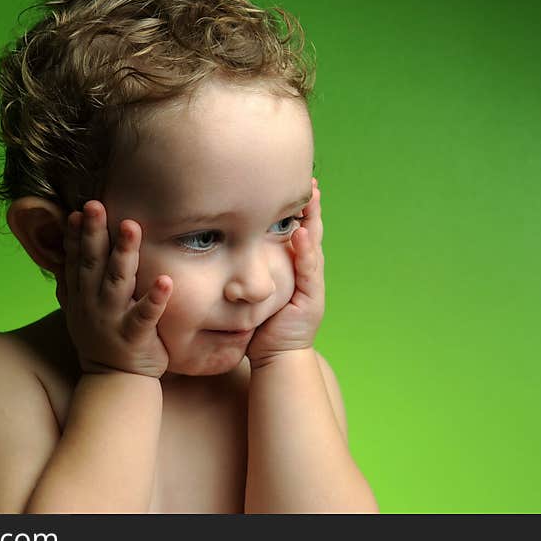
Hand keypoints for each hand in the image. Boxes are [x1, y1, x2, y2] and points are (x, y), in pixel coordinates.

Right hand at [55, 200, 173, 377]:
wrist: (113, 382)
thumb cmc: (102, 339)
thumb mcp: (79, 309)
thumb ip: (73, 280)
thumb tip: (65, 248)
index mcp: (81, 296)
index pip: (76, 260)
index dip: (76, 235)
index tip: (79, 210)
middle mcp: (93, 304)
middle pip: (93, 263)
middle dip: (94, 233)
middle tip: (96, 204)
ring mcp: (112, 320)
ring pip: (118, 282)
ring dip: (124, 254)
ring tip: (132, 227)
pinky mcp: (134, 336)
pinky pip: (145, 315)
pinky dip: (155, 299)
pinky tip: (166, 281)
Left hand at [247, 178, 324, 367]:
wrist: (277, 358)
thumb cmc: (262, 328)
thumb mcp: (255, 293)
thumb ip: (249, 273)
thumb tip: (227, 252)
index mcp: (296, 270)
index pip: (300, 233)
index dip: (299, 211)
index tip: (295, 185)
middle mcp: (308, 274)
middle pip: (313, 232)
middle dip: (311, 207)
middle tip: (309, 182)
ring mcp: (312, 285)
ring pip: (314, 246)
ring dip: (313, 221)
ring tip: (310, 197)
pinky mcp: (310, 299)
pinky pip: (308, 270)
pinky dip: (306, 251)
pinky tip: (300, 233)